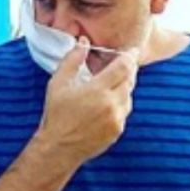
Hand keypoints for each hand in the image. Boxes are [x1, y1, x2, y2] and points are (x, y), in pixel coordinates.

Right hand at [35, 37, 138, 164]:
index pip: (123, 67)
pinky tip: (108, 102)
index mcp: (98, 90)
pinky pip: (124, 111)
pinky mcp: (117, 130)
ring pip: (128, 96)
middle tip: (124, 64)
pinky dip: (120, 103)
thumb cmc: (57, 116)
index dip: (130, 57)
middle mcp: (111, 105)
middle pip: (130, 80)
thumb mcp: (58, 83)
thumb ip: (72, 60)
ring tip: (113, 83)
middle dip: (128, 70)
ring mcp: (117, 119)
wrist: (59, 148)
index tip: (132, 51)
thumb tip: (83, 42)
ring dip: (124, 87)